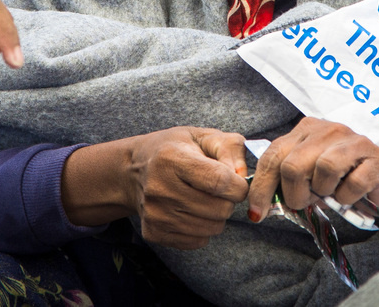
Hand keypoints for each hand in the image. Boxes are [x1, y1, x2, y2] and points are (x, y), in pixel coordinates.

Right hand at [126, 127, 249, 249]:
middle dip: (228, 201)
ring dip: (216, 215)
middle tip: (218, 190)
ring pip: (212, 228)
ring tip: (204, 198)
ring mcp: (154, 213)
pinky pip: (198, 241)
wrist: (134, 170)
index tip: (238, 182)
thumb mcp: (203, 136)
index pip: (219, 181)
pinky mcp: (153, 232)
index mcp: (171, 158)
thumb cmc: (175, 149)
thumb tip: (244, 176)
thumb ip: (230, 149)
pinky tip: (191, 211)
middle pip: (219, 209)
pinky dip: (203, 229)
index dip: (238, 185)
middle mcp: (159, 187)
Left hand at [247, 117, 378, 223]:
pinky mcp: (377, 158)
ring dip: (323, 192)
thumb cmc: (344, 178)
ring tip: (330, 194)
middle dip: (295, 194)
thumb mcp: (309, 176)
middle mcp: (328, 129)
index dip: (262, 187)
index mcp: (306, 130)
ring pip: (323, 168)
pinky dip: (347, 197)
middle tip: (306, 202)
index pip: (273, 155)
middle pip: (293, 164)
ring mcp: (353, 140)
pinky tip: (349, 196)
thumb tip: (260, 207)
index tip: (257, 213)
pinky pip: (352, 183)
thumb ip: (286, 182)